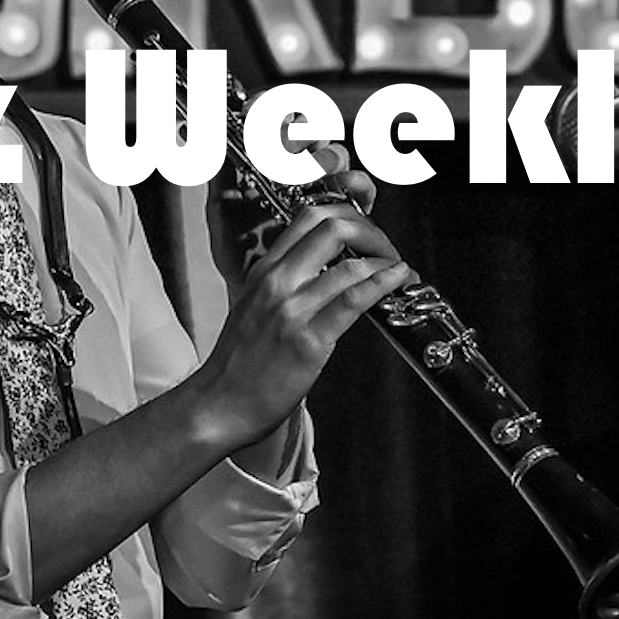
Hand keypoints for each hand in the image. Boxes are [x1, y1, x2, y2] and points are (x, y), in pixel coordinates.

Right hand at [195, 200, 415, 446]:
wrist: (219, 403)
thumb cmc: (239, 362)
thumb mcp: (255, 306)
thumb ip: (285, 283)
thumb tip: (325, 269)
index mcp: (264, 270)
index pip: (309, 217)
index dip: (347, 215)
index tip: (366, 229)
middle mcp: (277, 282)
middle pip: (333, 227)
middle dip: (371, 231)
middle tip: (385, 248)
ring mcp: (291, 309)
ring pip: (350, 263)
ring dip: (385, 260)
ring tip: (398, 268)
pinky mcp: (309, 340)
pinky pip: (354, 300)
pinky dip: (383, 283)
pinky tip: (398, 279)